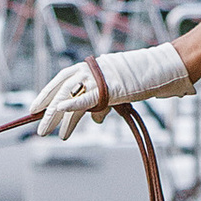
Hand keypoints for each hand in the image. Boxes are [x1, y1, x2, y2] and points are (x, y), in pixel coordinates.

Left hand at [33, 43, 194, 138]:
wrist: (165, 68)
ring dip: (56, 115)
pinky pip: (87, 97)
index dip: (48, 93)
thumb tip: (94, 120)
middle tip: (37, 126)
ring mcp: (99, 76)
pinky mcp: (110, 87)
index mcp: (92, 67)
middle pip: (61, 87)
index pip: (62, 79)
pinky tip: (60, 111)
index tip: (36, 108)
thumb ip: (103, 104)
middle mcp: (91, 69)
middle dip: (46, 108)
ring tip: (47, 133)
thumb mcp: (119, 92)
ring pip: (69, 94)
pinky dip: (72, 104)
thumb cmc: (145, 78)